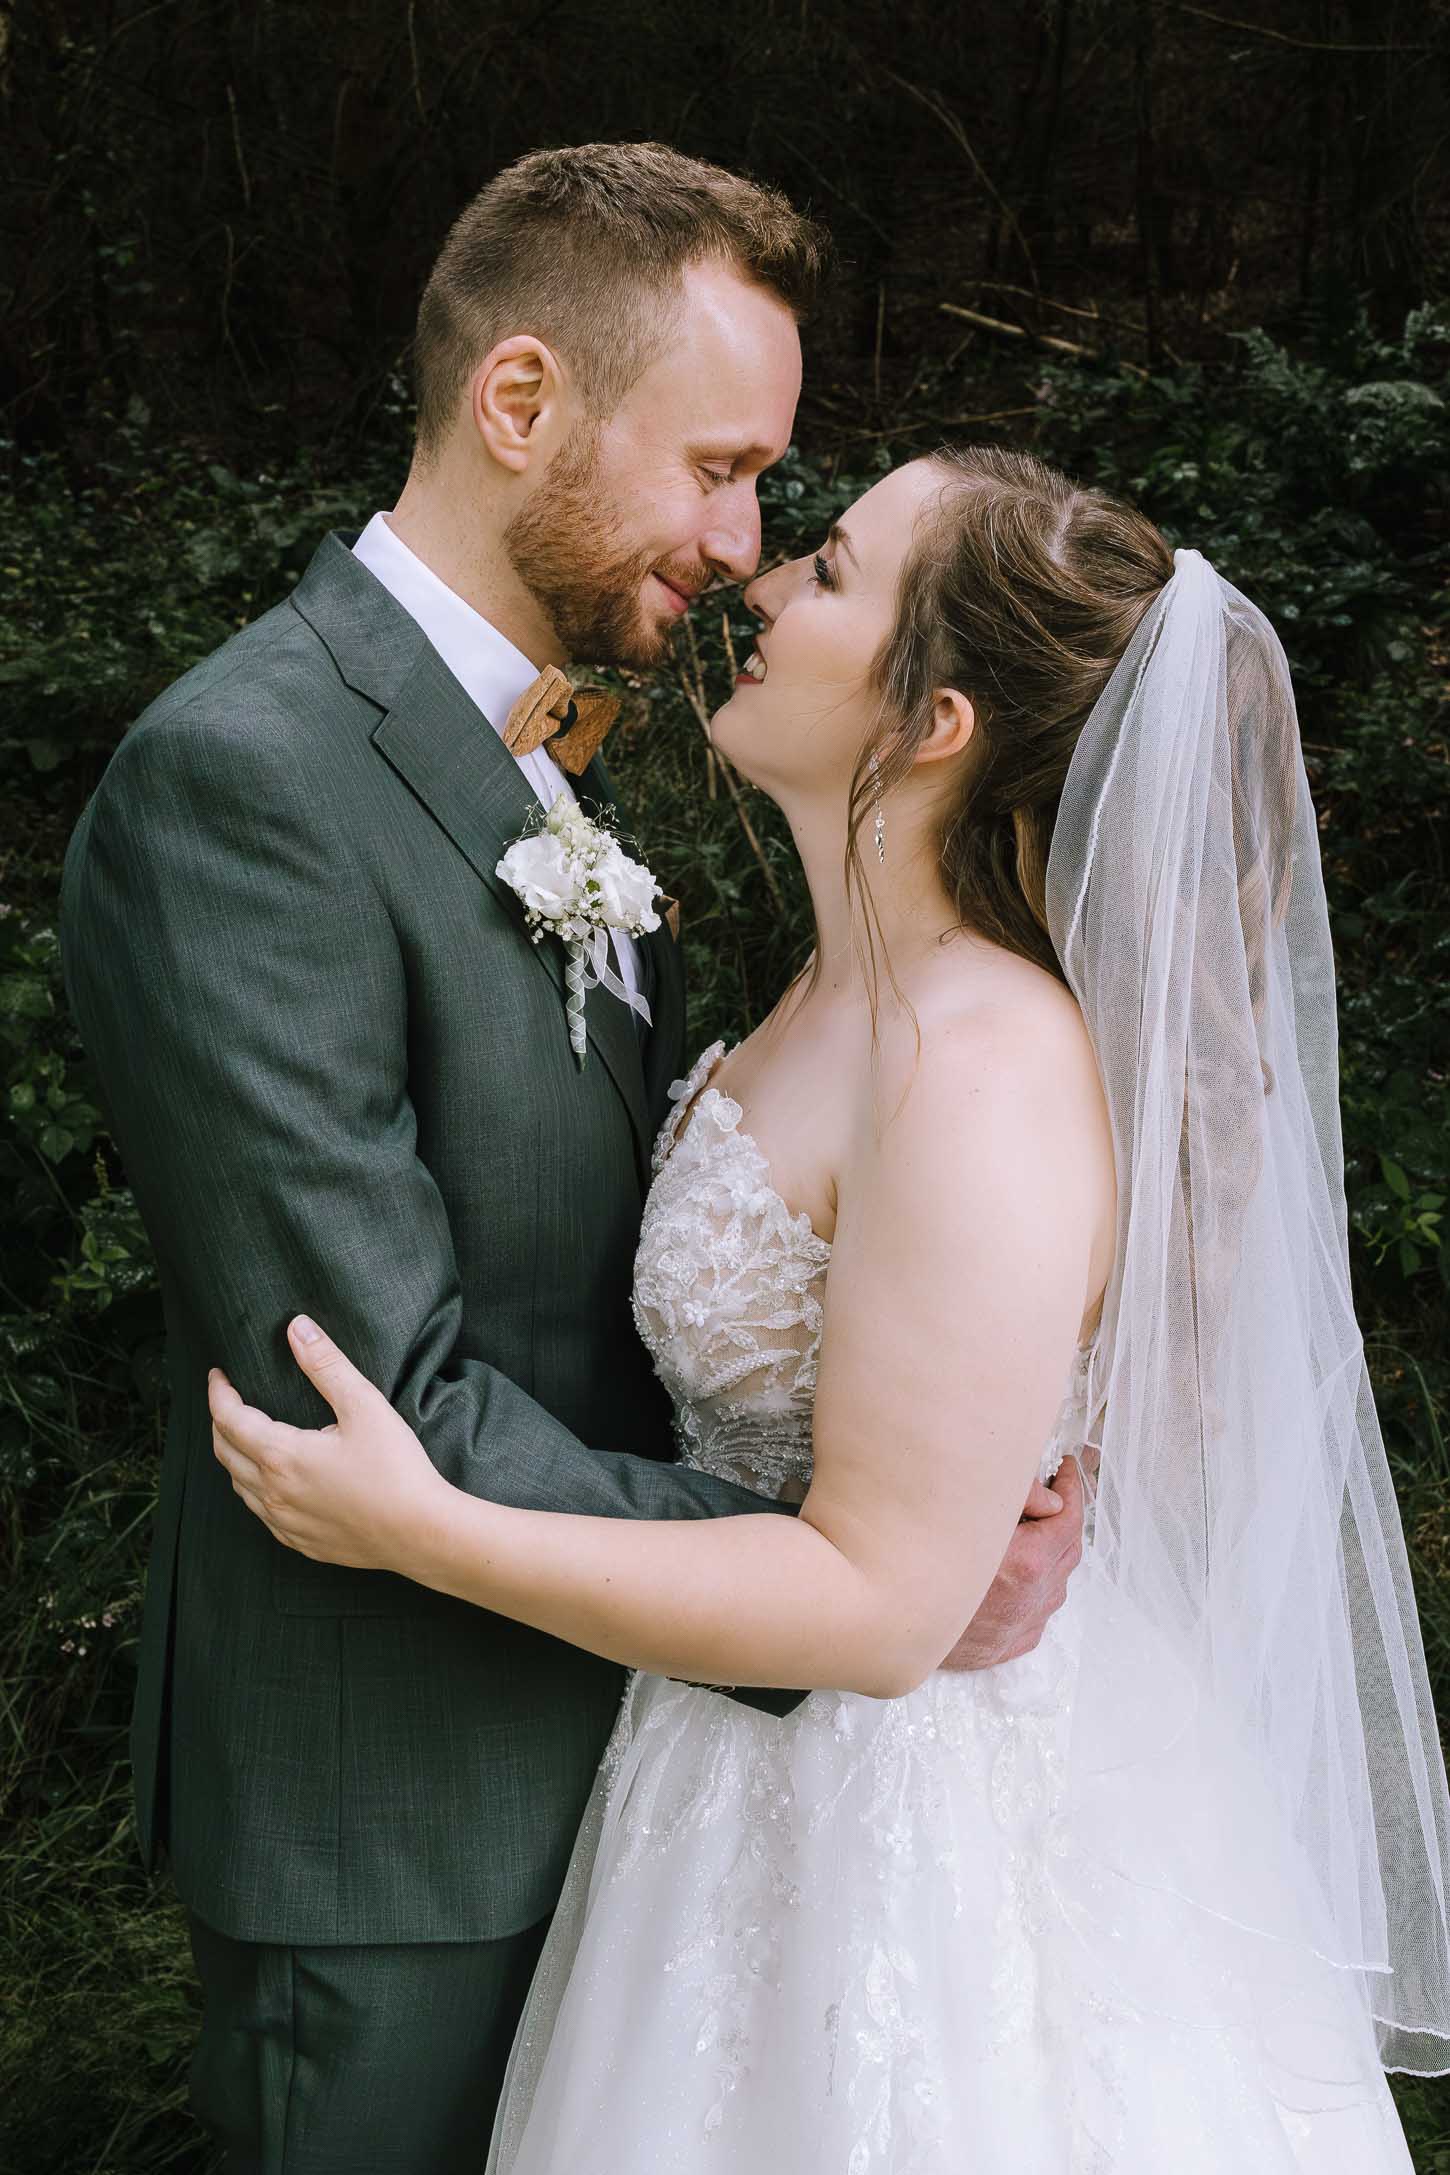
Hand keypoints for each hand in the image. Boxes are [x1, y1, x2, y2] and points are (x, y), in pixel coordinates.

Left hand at [209, 1316, 452, 1573]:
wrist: (421, 1533)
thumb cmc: (397, 1469)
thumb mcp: (364, 1406)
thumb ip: (326, 1365)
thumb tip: (297, 1328)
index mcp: (282, 1456)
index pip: (229, 1419)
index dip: (218, 1393)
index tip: (218, 1374)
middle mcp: (273, 1493)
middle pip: (225, 1453)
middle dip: (220, 1422)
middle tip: (228, 1400)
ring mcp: (285, 1523)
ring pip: (240, 1487)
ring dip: (234, 1457)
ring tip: (246, 1437)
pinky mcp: (302, 1543)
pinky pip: (262, 1514)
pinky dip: (255, 1491)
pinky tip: (273, 1483)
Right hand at [937, 1452, 1088, 1670]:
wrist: (892, 1617)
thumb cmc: (921, 1562)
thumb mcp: (969, 1511)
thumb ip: (1017, 1495)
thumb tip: (1049, 1496)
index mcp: (1028, 1563)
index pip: (1068, 1518)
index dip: (1071, 1489)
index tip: (1067, 1470)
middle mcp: (1031, 1598)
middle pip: (1067, 1551)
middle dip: (1065, 1518)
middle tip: (1056, 1493)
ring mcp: (1021, 1625)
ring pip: (1056, 1585)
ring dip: (1053, 1555)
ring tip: (1037, 1530)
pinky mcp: (1005, 1645)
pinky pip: (1037, 1614)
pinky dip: (1038, 1590)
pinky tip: (1022, 1576)